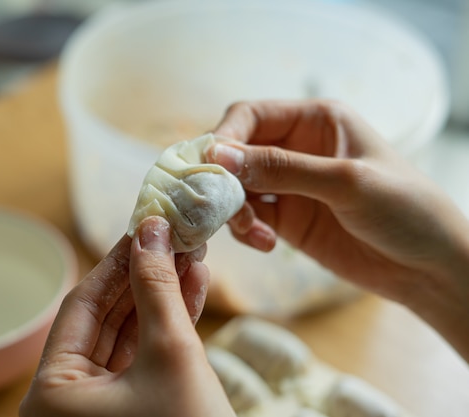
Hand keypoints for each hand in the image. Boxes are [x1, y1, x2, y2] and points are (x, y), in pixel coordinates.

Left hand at [20, 216, 234, 416]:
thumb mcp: (171, 352)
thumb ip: (158, 287)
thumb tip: (152, 230)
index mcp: (52, 394)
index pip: (82, 306)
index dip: (116, 261)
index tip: (143, 226)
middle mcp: (67, 402)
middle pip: (107, 318)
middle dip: (145, 276)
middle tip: (173, 238)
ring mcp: (99, 408)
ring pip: (129, 335)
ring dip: (162, 296)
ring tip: (191, 257)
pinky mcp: (131, 410)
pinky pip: (144, 357)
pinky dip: (168, 325)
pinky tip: (192, 289)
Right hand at [206, 100, 468, 360]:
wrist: (429, 267)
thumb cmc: (405, 209)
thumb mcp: (346, 182)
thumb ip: (282, 168)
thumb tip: (218, 155)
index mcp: (315, 120)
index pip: (250, 115)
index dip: (225, 137)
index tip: (211, 168)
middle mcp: (296, 147)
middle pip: (235, 152)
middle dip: (225, 179)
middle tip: (223, 207)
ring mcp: (289, 185)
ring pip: (236, 188)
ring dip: (233, 210)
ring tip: (256, 233)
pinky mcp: (286, 219)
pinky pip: (248, 217)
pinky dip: (246, 230)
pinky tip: (267, 244)